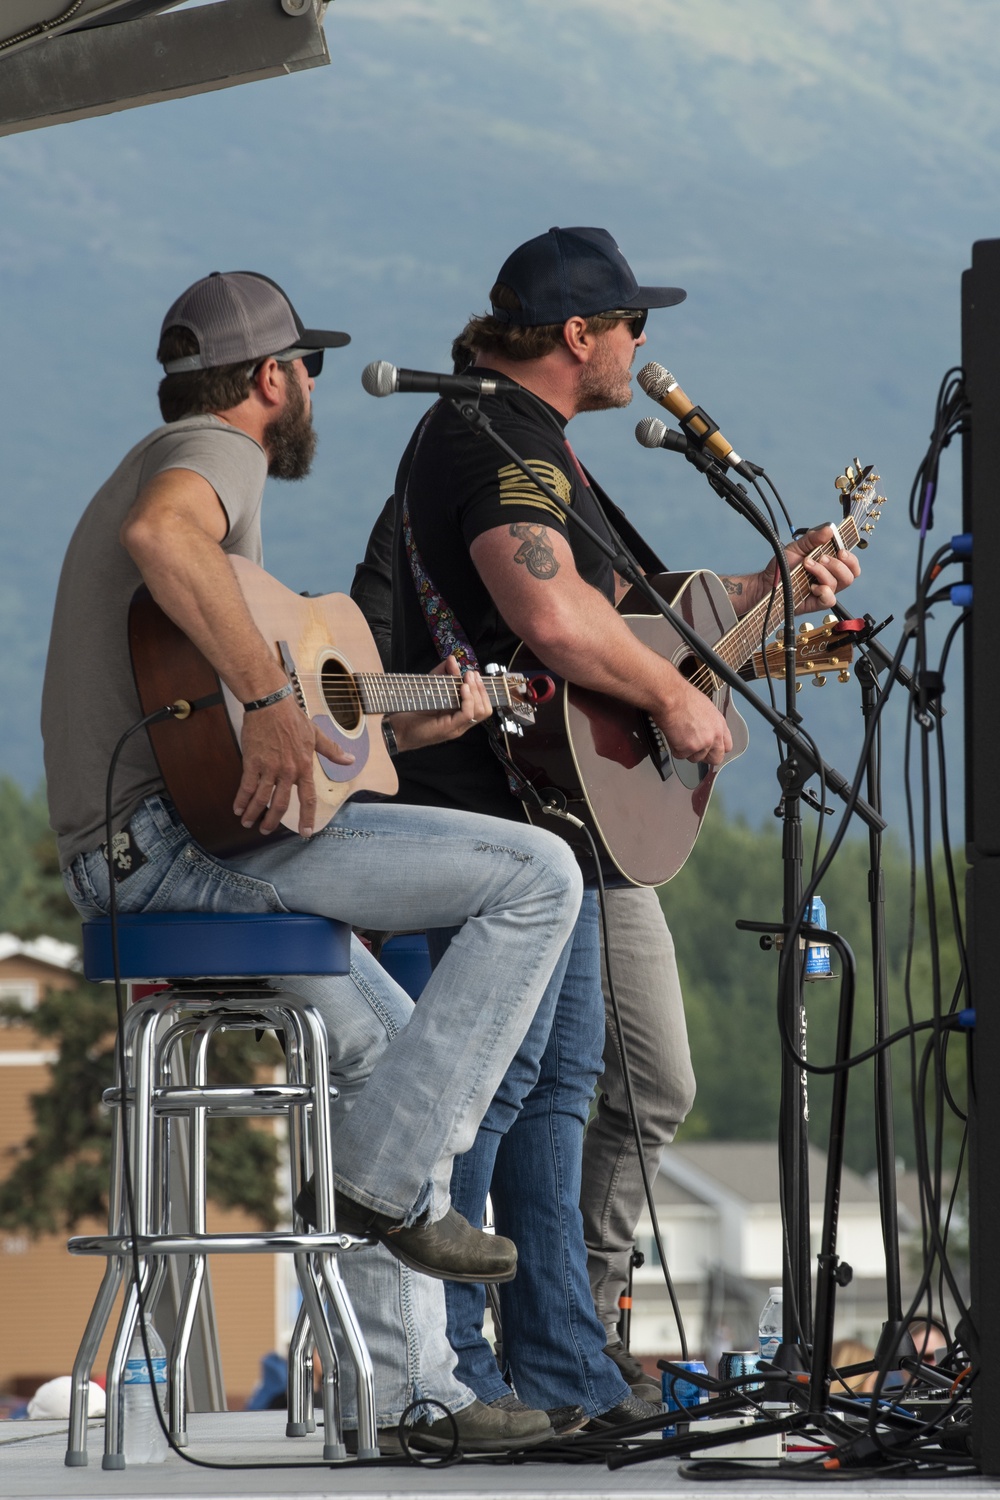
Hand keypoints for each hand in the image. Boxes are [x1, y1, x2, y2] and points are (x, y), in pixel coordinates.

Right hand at [234, 694, 352, 838]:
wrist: (271, 704)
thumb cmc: (293, 718)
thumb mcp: (316, 735)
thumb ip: (332, 751)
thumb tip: (350, 760)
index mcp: (304, 767)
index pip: (308, 798)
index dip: (307, 817)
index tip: (306, 833)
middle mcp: (287, 771)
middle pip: (281, 804)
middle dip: (273, 821)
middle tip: (267, 830)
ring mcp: (269, 767)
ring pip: (262, 799)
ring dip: (254, 814)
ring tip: (248, 823)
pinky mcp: (252, 762)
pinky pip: (246, 786)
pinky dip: (241, 799)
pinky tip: (237, 808)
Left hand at [390, 657, 493, 752]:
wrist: (397, 729)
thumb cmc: (413, 711)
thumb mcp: (429, 688)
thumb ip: (442, 675)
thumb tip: (452, 659)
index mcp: (459, 716)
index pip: (482, 705)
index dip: (481, 689)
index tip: (474, 674)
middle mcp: (461, 723)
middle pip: (485, 708)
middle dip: (481, 688)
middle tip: (472, 674)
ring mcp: (457, 728)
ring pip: (480, 711)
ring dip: (476, 692)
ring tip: (467, 680)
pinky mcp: (449, 729)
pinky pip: (467, 714)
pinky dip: (468, 699)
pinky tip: (462, 688)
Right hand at [655, 674, 732, 766]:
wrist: (670, 697)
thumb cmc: (683, 698)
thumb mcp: (706, 708)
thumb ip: (710, 724)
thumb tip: (706, 731)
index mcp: (720, 725)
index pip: (727, 747)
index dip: (717, 749)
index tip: (710, 748)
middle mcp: (714, 736)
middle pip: (716, 758)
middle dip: (705, 757)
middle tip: (694, 748)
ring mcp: (702, 744)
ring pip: (695, 758)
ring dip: (686, 751)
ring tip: (679, 735)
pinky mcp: (687, 749)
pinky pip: (680, 755)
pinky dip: (674, 748)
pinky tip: (673, 734)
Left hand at [784, 525, 859, 613]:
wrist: (767, 582)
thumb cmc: (784, 566)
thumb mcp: (797, 547)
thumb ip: (813, 538)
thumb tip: (829, 530)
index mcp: (830, 564)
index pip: (851, 563)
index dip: (851, 558)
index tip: (841, 551)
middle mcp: (830, 577)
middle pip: (850, 574)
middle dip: (837, 564)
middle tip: (820, 558)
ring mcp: (825, 590)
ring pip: (838, 584)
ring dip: (823, 572)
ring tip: (807, 565)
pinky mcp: (817, 602)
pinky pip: (829, 599)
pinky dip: (823, 591)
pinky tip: (811, 586)